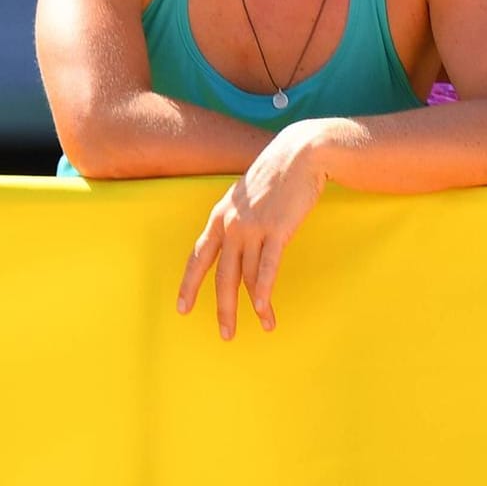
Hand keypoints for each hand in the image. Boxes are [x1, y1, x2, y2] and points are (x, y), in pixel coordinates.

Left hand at [176, 121, 329, 339]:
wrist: (303, 152)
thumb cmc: (279, 171)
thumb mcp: (247, 193)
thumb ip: (239, 214)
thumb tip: (238, 236)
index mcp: (220, 216)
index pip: (198, 257)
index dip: (190, 285)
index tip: (183, 307)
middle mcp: (231, 225)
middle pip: (221, 276)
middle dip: (222, 308)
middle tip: (225, 333)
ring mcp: (253, 228)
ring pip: (246, 277)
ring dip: (254, 306)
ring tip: (262, 325)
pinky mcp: (277, 230)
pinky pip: (267, 268)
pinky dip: (264, 290)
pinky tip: (263, 308)